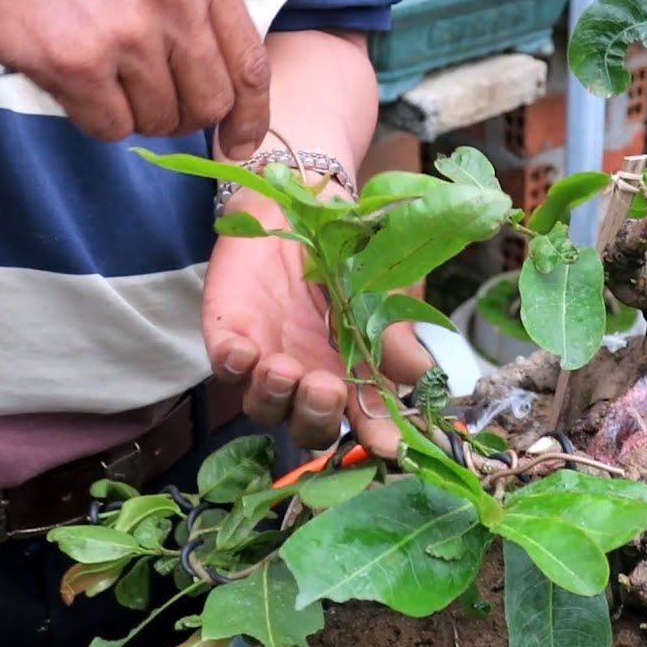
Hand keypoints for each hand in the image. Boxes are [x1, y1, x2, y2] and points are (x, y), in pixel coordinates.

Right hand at [0, 0, 268, 157]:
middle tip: (159, 102)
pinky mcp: (80, 63)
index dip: (251, 117)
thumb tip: (240, 99)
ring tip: (111, 77)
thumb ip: (206, 15)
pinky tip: (82, 83)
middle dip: (187, 116)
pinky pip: (114, 127)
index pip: (251, 66)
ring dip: (140, 115)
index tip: (241, 142)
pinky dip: (100, 119)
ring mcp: (126, 33)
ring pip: (163, 121)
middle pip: (211, 104)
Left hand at [201, 190, 435, 449]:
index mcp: (354, 373)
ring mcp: (267, 359)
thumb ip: (396, 331)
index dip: (374, 437)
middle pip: (308, 427)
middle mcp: (309, 376)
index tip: (384, 445)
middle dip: (316, 417)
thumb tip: (422, 374)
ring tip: (284, 367)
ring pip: (262, 407)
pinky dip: (233, 365)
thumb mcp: (385, 286)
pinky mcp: (230, 333)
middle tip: (325, 387)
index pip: (365, 419)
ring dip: (274, 396)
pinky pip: (224, 366)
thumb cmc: (353, 251)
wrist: (305, 201)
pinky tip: (245, 352)